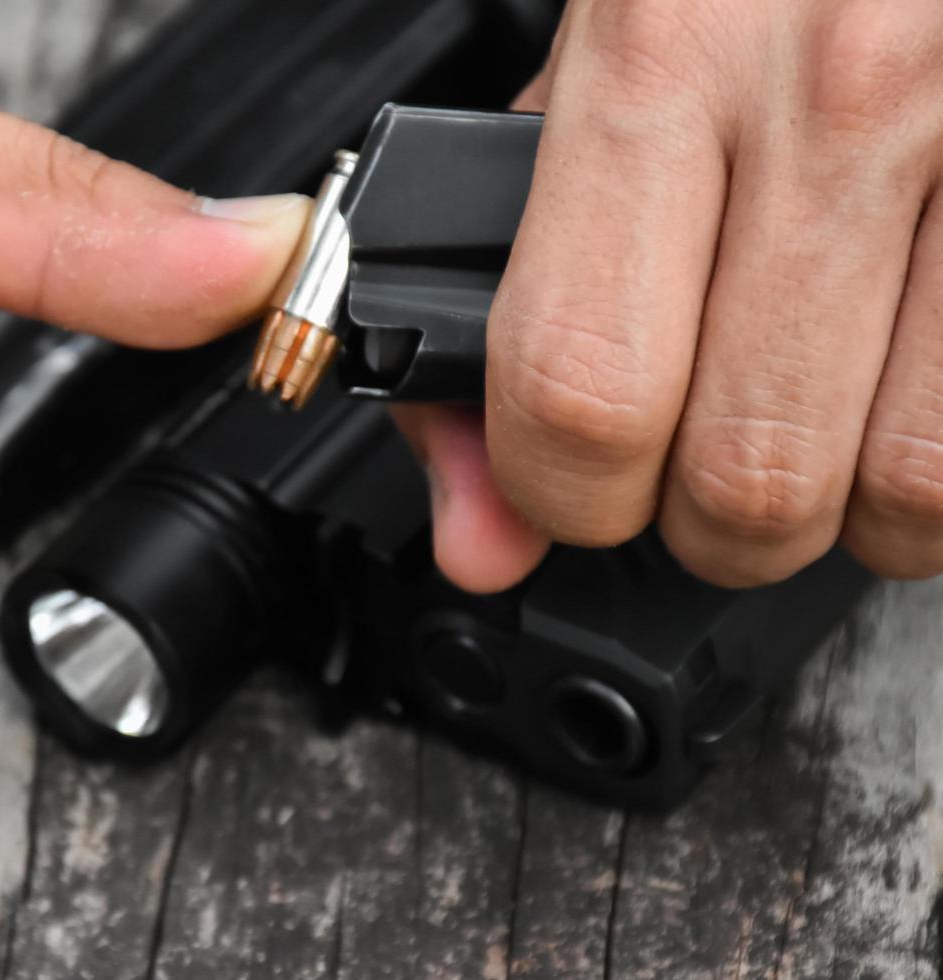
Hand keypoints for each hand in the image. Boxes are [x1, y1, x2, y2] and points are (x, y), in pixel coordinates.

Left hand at [399, 0, 942, 591]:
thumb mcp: (594, 88)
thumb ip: (517, 312)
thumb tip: (482, 535)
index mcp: (658, 58)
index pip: (579, 388)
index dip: (563, 494)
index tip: (573, 488)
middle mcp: (835, 93)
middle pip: (747, 474)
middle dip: (706, 525)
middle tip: (701, 462)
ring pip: (905, 484)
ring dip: (845, 509)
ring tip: (820, 425)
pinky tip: (906, 386)